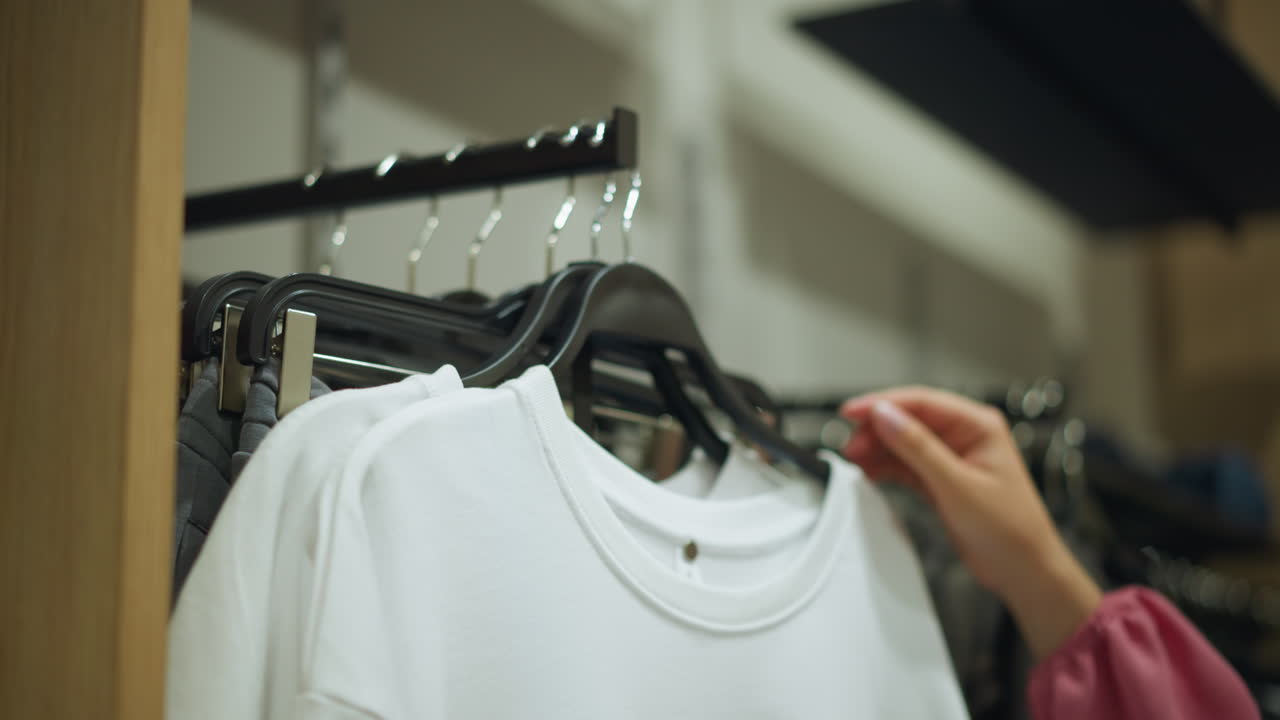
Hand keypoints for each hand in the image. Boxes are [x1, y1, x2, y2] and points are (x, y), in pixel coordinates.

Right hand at [841, 387, 1101, 660]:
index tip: (851, 412)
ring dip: (878, 450)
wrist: (1024, 570)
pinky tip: (868, 473)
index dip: (882, 404)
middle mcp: (964, 436)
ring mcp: (951, 458)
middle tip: (850, 445)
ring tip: (854, 460)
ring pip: (903, 443)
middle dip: (876, 430)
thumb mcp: (958, 485)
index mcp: (977, 425)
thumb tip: (885, 416)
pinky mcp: (941, 481)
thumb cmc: (1011, 529)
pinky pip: (906, 466)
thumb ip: (919, 448)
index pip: (921, 402)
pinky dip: (886, 468)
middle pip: (908, 420)